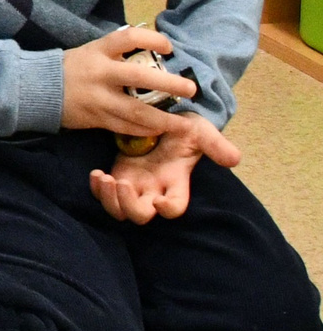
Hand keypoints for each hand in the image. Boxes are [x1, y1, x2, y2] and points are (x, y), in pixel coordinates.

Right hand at [62, 24, 197, 138]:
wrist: (36, 89)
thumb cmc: (71, 68)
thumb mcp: (91, 52)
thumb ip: (117, 53)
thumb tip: (151, 52)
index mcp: (98, 51)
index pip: (128, 38)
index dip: (152, 39)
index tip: (169, 47)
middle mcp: (100, 73)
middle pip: (139, 77)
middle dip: (169, 84)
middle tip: (191, 89)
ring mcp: (98, 98)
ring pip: (136, 111)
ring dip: (163, 119)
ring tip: (184, 125)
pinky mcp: (96, 118)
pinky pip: (126, 127)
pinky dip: (145, 130)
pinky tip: (159, 130)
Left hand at [91, 111, 239, 223]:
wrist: (161, 115)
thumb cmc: (184, 127)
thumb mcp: (201, 132)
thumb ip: (216, 145)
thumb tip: (234, 159)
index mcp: (175, 183)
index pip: (174, 207)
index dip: (167, 209)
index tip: (158, 198)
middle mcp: (154, 189)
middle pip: (140, 215)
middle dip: (129, 206)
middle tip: (122, 184)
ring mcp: (134, 184)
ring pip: (119, 210)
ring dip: (109, 200)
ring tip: (105, 178)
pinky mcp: (118, 175)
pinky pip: (102, 194)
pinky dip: (96, 189)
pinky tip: (96, 174)